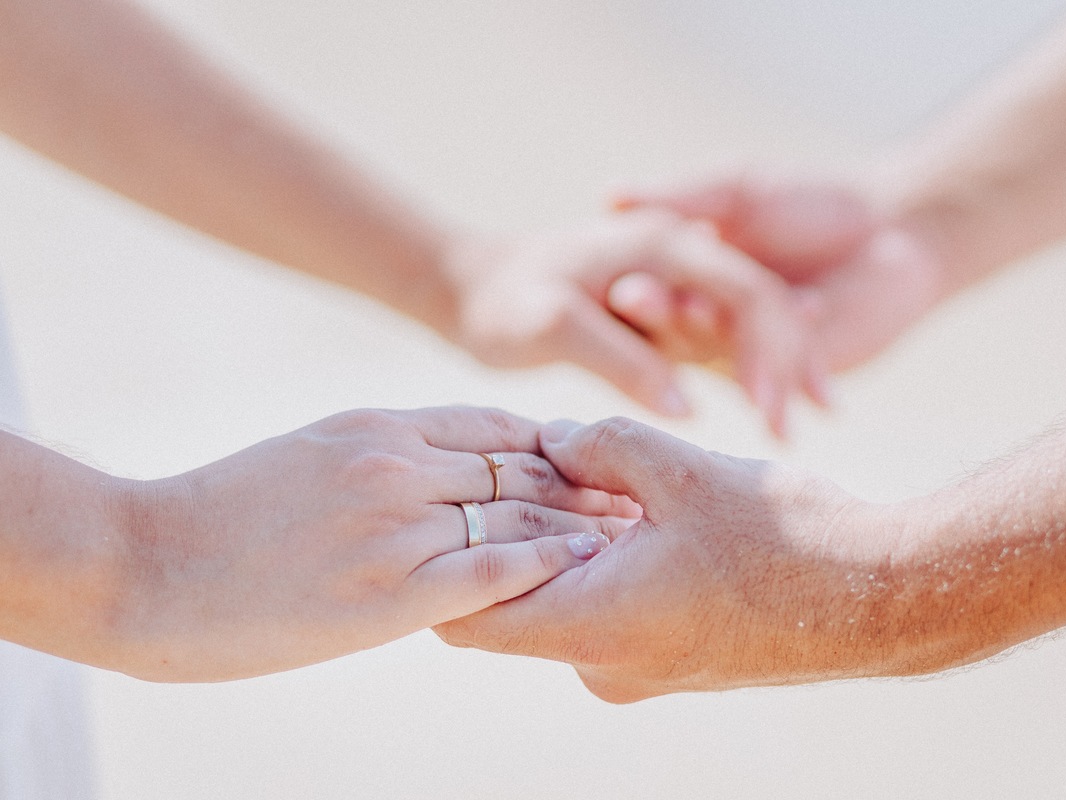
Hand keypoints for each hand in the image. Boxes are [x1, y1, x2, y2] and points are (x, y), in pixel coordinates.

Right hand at [107, 407, 635, 681]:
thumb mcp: (308, 456)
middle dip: (586, 481)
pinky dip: (546, 565)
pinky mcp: (387, 588)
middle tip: (638, 495)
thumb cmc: (216, 516)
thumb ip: (377, 457)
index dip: (553, 445)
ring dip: (583, 522)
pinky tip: (585, 568)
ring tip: (632, 533)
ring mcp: (395, 521)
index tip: (593, 460)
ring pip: (520, 513)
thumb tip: (432, 471)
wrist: (139, 562)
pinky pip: (491, 569)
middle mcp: (396, 461)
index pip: (493, 427)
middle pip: (522, 466)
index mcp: (377, 426)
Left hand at [435, 416, 908, 702]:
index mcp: (592, 626)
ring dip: (569, 540)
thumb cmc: (788, 537)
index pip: (463, 617)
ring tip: (600, 476)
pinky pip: (611, 609)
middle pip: (515, 600)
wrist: (883, 596)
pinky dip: (608, 561)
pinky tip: (640, 508)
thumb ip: (597, 443)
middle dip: (518, 530)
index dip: (448, 558)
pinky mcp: (671, 659)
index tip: (462, 501)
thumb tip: (550, 441)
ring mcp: (639, 668)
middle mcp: (604, 663)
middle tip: (539, 462)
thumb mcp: (680, 467)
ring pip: (567, 599)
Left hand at [442, 210, 806, 436]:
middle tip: (819, 419)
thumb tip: (686, 409)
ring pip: (754, 319)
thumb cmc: (502, 303)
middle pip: (764, 304)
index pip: (746, 292)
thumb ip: (620, 360)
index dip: (773, 350)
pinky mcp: (671, 307)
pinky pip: (730, 334)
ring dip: (788, 364)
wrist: (471, 287)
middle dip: (796, 359)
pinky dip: (760, 366)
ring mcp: (679, 277)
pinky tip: (782, 408)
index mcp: (663, 244)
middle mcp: (682, 252)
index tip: (782, 414)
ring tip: (820, 416)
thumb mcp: (552, 328)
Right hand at [612, 174, 946, 381]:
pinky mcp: (787, 377)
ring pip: (729, 362)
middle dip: (674, 331)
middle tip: (666, 327)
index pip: (654, 288)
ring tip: (718, 365)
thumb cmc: (812, 199)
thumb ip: (684, 195)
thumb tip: (612, 194)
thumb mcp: (740, 187)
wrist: (896, 231)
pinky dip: (780, 403)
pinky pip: (776, 393)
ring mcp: (744, 350)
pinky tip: (781, 422)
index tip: (624, 293)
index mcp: (687, 274)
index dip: (644, 294)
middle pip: (682, 330)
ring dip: (729, 366)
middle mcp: (707, 316)